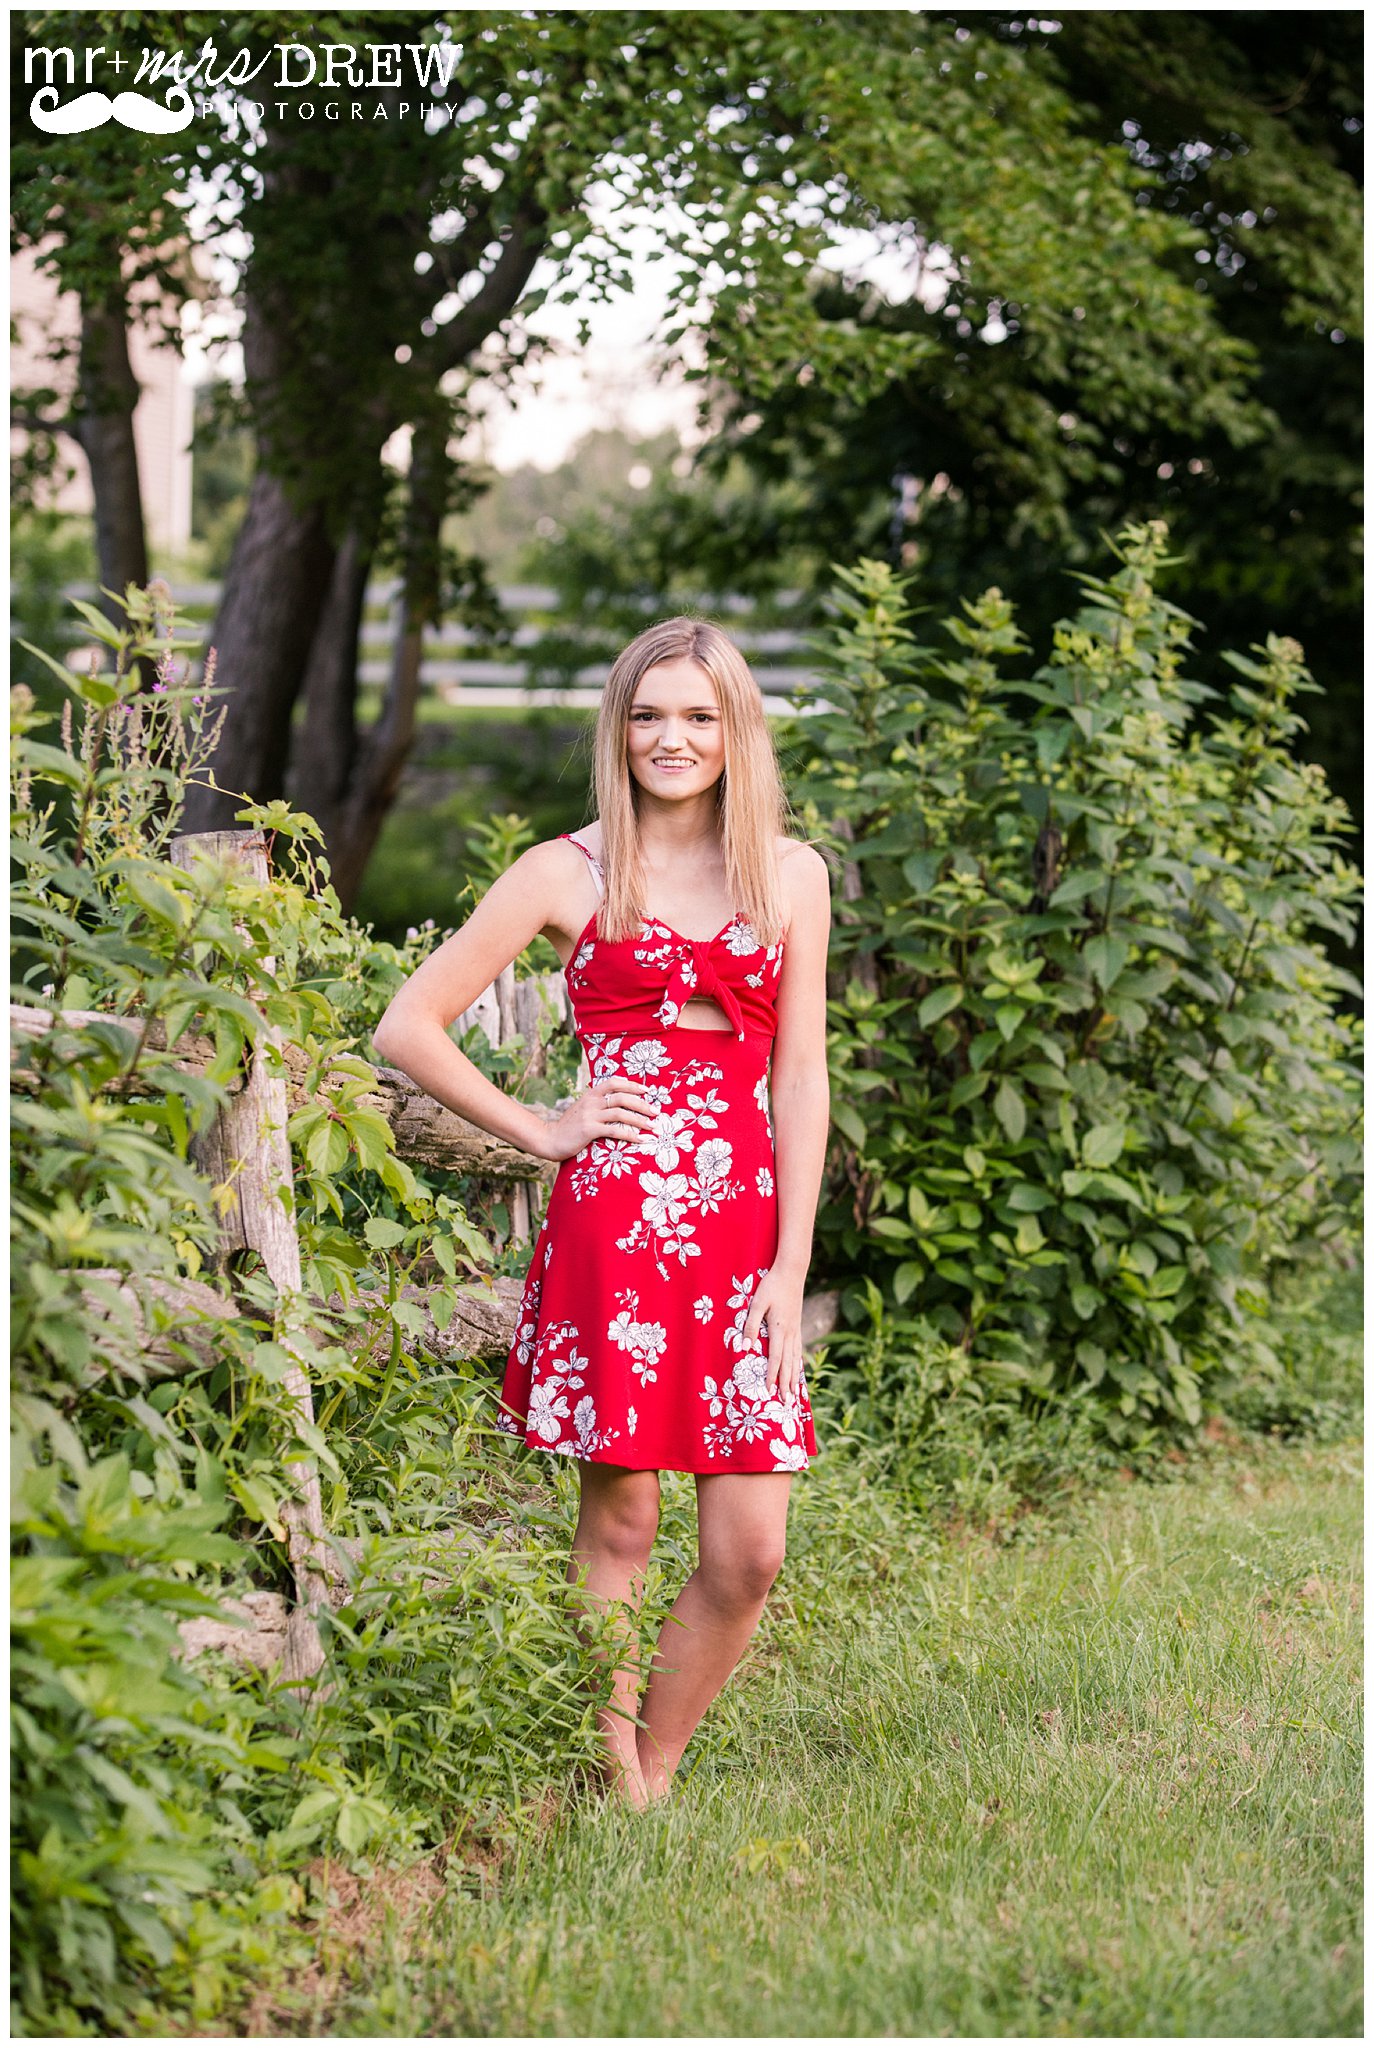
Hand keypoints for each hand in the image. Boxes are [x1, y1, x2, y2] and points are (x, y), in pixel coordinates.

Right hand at [539, 1070, 657, 1163]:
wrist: (550, 1139)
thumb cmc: (569, 1126)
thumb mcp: (582, 1108)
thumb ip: (597, 1103)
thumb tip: (618, 1101)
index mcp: (590, 1094)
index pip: (614, 1082)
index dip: (632, 1085)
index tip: (647, 1090)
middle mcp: (591, 1102)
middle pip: (622, 1097)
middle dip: (642, 1104)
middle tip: (656, 1111)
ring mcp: (590, 1115)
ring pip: (621, 1113)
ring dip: (640, 1120)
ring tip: (653, 1127)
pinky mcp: (589, 1130)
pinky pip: (614, 1131)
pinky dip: (630, 1135)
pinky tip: (640, 1140)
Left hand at [742, 1266, 806, 1404]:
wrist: (792, 1272)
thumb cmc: (771, 1286)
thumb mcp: (756, 1303)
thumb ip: (750, 1326)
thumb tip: (745, 1347)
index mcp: (779, 1328)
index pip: (775, 1358)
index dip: (772, 1375)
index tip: (769, 1390)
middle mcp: (790, 1332)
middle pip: (788, 1363)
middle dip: (786, 1384)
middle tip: (787, 1403)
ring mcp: (796, 1329)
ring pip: (795, 1359)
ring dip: (794, 1378)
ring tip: (795, 1394)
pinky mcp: (797, 1325)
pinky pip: (798, 1350)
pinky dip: (798, 1364)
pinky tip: (798, 1370)